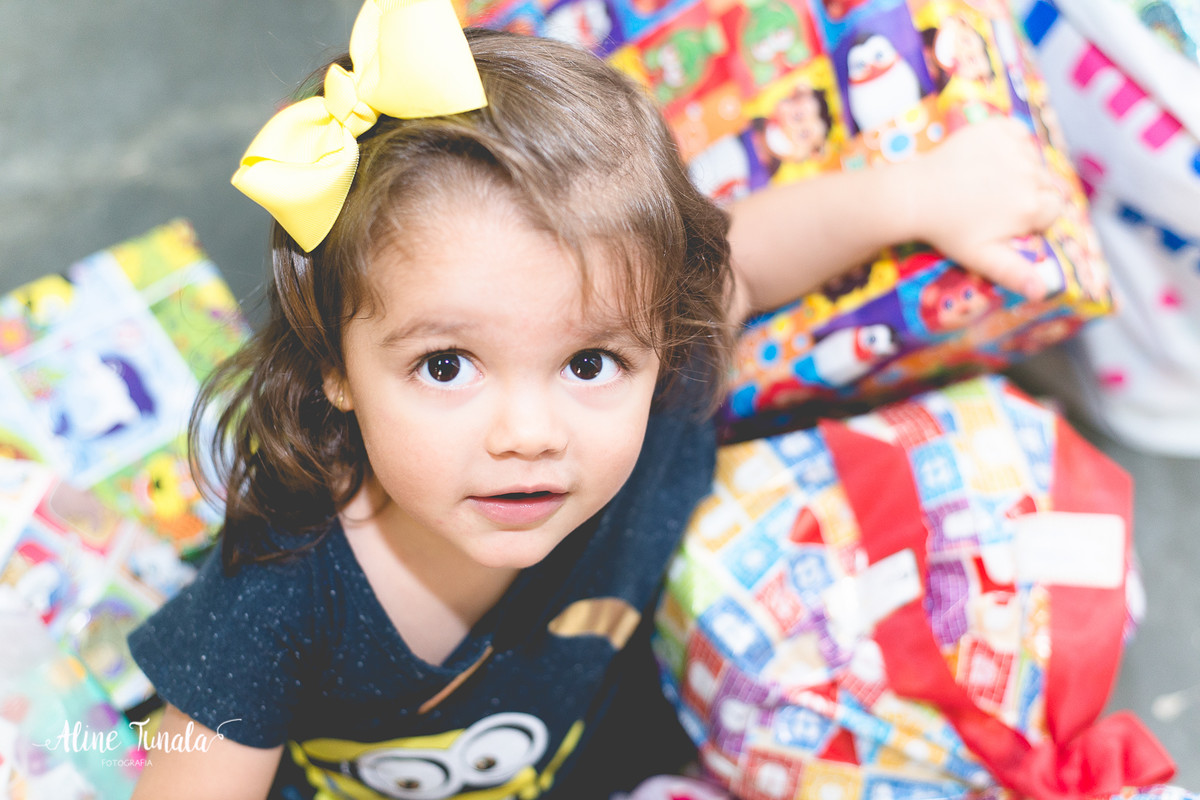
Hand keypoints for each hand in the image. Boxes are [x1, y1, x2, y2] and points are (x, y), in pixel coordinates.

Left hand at [906, 116, 1065, 298]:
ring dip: (1021, 169)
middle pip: (1047, 184)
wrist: (916, 195)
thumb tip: (1043, 292)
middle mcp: (1029, 174)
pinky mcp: (997, 128)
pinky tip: (990, 158)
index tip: (1008, 220)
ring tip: (989, 182)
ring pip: (1034, 159)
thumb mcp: (981, 257)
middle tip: (996, 202)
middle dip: (1030, 193)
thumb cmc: (948, 230)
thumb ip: (1015, 273)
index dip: (1034, 217)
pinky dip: (1012, 142)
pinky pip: (1019, 133)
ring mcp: (1014, 148)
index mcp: (1031, 207)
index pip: (1053, 210)